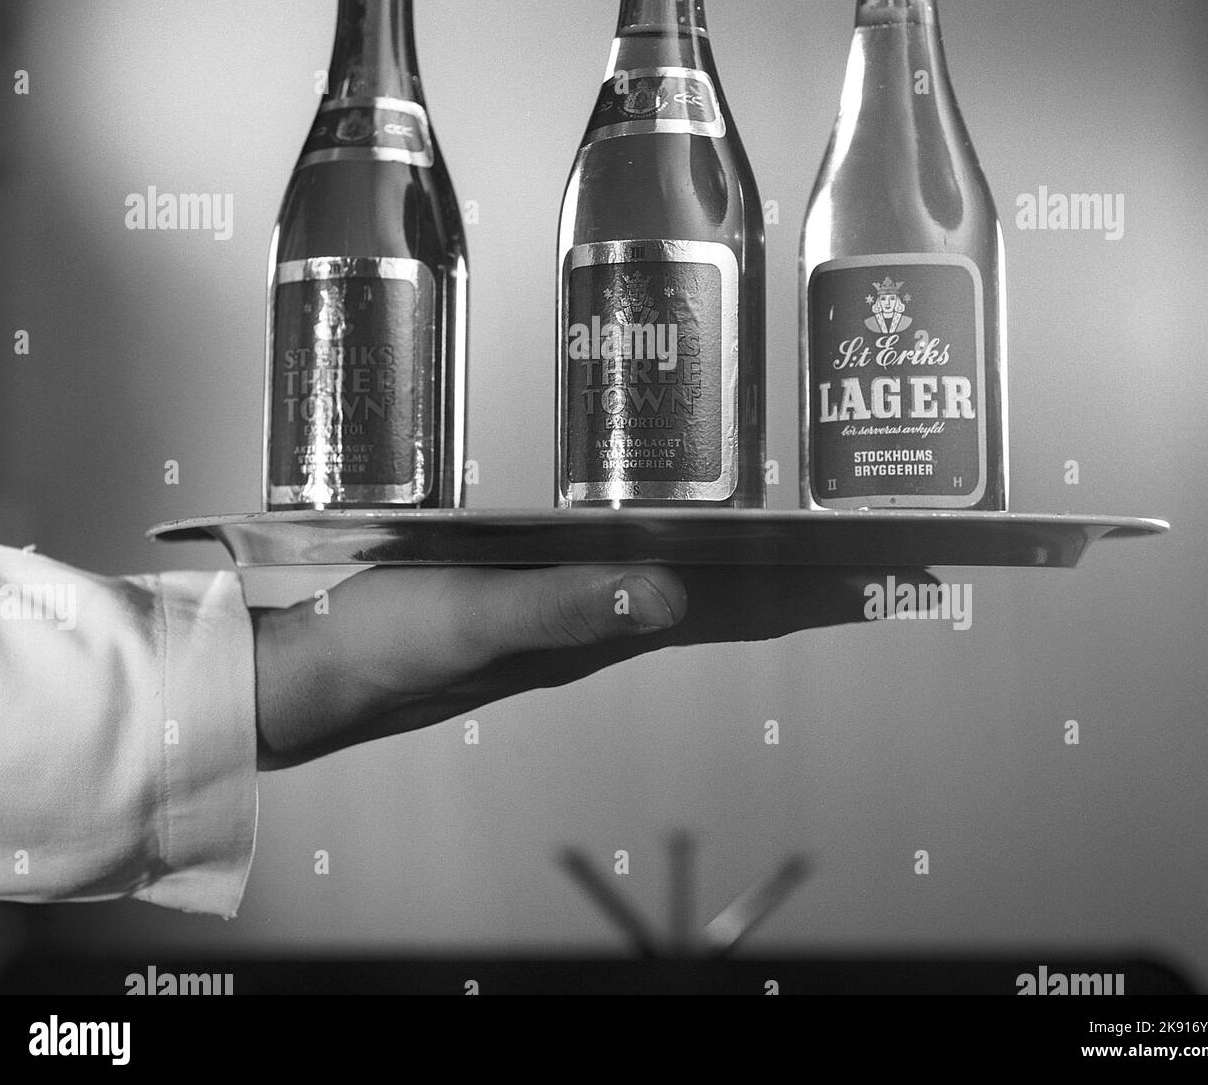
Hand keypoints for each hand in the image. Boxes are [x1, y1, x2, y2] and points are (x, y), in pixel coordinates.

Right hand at [253, 563, 930, 767]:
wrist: (314, 669)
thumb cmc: (386, 647)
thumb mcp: (473, 619)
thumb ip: (565, 607)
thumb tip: (668, 594)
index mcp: (604, 631)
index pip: (738, 610)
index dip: (816, 595)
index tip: (892, 576)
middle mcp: (604, 625)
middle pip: (734, 601)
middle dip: (812, 581)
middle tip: (886, 556)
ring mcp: (574, 611)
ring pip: (694, 586)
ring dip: (761, 570)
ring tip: (817, 547)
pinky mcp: (537, 591)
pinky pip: (636, 568)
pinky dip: (686, 553)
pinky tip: (684, 538)